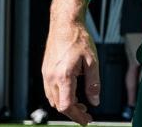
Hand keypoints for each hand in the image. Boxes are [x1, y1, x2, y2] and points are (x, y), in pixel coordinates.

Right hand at [42, 0, 100, 124]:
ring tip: (82, 105)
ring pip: (53, 99)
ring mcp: (46, 74)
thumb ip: (93, 83)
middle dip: (73, 113)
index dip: (77, 116)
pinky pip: (50, 91)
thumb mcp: (92, 61)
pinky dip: (61, 97)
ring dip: (66, 105)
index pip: (67, 105)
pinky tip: (72, 93)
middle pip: (59, 105)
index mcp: (63, 76)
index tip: (87, 120)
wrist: (65, 24)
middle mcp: (51, 77)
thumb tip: (95, 101)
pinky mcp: (45, 71)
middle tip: (87, 115)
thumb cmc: (79, 39)